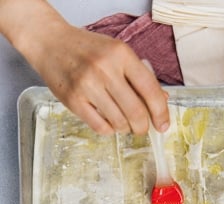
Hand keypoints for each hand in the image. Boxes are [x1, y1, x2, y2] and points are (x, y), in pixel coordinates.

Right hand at [31, 26, 169, 135]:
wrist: (51, 43)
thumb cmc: (88, 50)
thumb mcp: (118, 54)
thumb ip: (140, 76)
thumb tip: (163, 100)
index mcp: (122, 54)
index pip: (150, 90)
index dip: (161, 112)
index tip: (163, 125)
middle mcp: (105, 69)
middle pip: (136, 111)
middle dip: (142, 127)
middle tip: (141, 128)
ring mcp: (88, 85)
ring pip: (118, 122)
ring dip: (125, 129)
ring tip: (123, 123)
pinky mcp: (73, 100)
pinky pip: (100, 127)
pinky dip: (109, 130)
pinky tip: (108, 123)